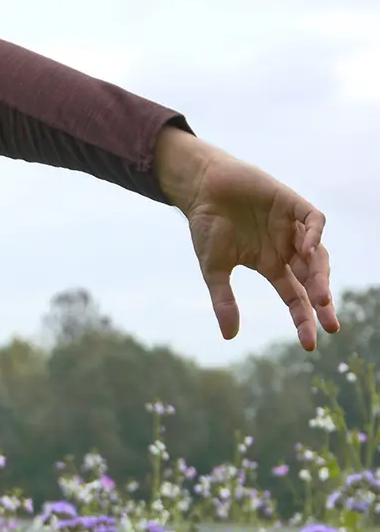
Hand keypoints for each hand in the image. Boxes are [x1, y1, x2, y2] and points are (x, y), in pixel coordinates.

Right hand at [154, 126, 337, 350]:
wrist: (201, 188)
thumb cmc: (206, 227)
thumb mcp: (213, 270)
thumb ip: (223, 300)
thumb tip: (230, 336)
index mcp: (269, 265)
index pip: (294, 296)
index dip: (302, 318)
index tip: (309, 342)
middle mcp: (285, 248)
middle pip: (311, 279)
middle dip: (321, 303)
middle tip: (330, 326)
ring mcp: (289, 226)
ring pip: (317, 254)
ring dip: (321, 275)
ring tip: (321, 297)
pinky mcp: (290, 203)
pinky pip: (312, 220)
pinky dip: (314, 234)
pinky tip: (307, 250)